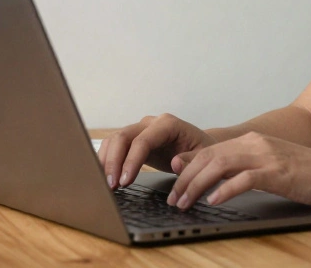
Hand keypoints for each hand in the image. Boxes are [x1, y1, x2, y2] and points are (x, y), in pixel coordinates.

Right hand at [97, 113, 215, 189]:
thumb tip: (176, 163)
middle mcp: (151, 123)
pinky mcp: (134, 140)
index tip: (125, 181)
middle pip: (123, 137)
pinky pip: (114, 146)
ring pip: (114, 140)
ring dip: (107, 162)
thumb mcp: (204, 157)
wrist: (200, 146)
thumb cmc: (203, 152)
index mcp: (168, 124)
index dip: (131, 161)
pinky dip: (107, 161)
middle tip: (112, 186)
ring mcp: (140, 129)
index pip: (143, 140)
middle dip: (114, 162)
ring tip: (107, 185)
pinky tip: (106, 177)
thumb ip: (192, 161)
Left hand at [165, 131, 310, 209]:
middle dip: (186, 178)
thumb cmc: (305, 173)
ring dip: (197, 185)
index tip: (173, 182)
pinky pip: (244, 179)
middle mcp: (255, 144)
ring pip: (220, 165)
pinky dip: (225, 189)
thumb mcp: (269, 166)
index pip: (210, 151)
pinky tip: (214, 201)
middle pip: (209, 157)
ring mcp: (266, 156)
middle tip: (174, 198)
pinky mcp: (277, 172)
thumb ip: (243, 167)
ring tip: (185, 201)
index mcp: (252, 141)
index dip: (187, 167)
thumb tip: (214, 179)